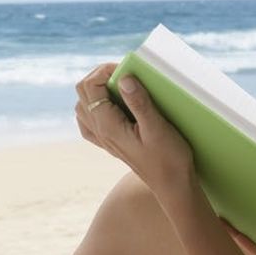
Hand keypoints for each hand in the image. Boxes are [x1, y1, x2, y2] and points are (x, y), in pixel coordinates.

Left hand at [75, 62, 194, 199]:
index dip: (104, 71)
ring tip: (119, 87)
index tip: (127, 69)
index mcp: (108, 125)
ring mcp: (103, 139)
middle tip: (124, 73)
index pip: (91, 87)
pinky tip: (112, 108)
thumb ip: (139, 102)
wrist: (172, 185)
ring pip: (83, 107)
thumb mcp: (157, 127)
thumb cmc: (169, 157)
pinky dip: (94, 109)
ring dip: (96, 91)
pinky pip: (89, 123)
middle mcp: (100, 132)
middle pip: (83, 93)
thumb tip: (123, 79)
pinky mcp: (111, 144)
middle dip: (99, 76)